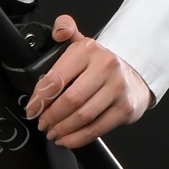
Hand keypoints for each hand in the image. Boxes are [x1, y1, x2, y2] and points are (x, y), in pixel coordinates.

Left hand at [23, 14, 152, 147]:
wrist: (136, 75)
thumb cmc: (102, 64)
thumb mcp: (83, 42)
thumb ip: (66, 29)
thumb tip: (59, 30)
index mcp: (88, 50)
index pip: (57, 77)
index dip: (40, 98)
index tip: (32, 109)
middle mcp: (106, 67)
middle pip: (70, 99)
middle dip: (51, 116)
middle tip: (42, 123)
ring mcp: (117, 89)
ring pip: (83, 116)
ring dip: (63, 129)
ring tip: (53, 132)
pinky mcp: (125, 108)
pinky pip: (97, 128)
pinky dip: (78, 138)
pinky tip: (67, 139)